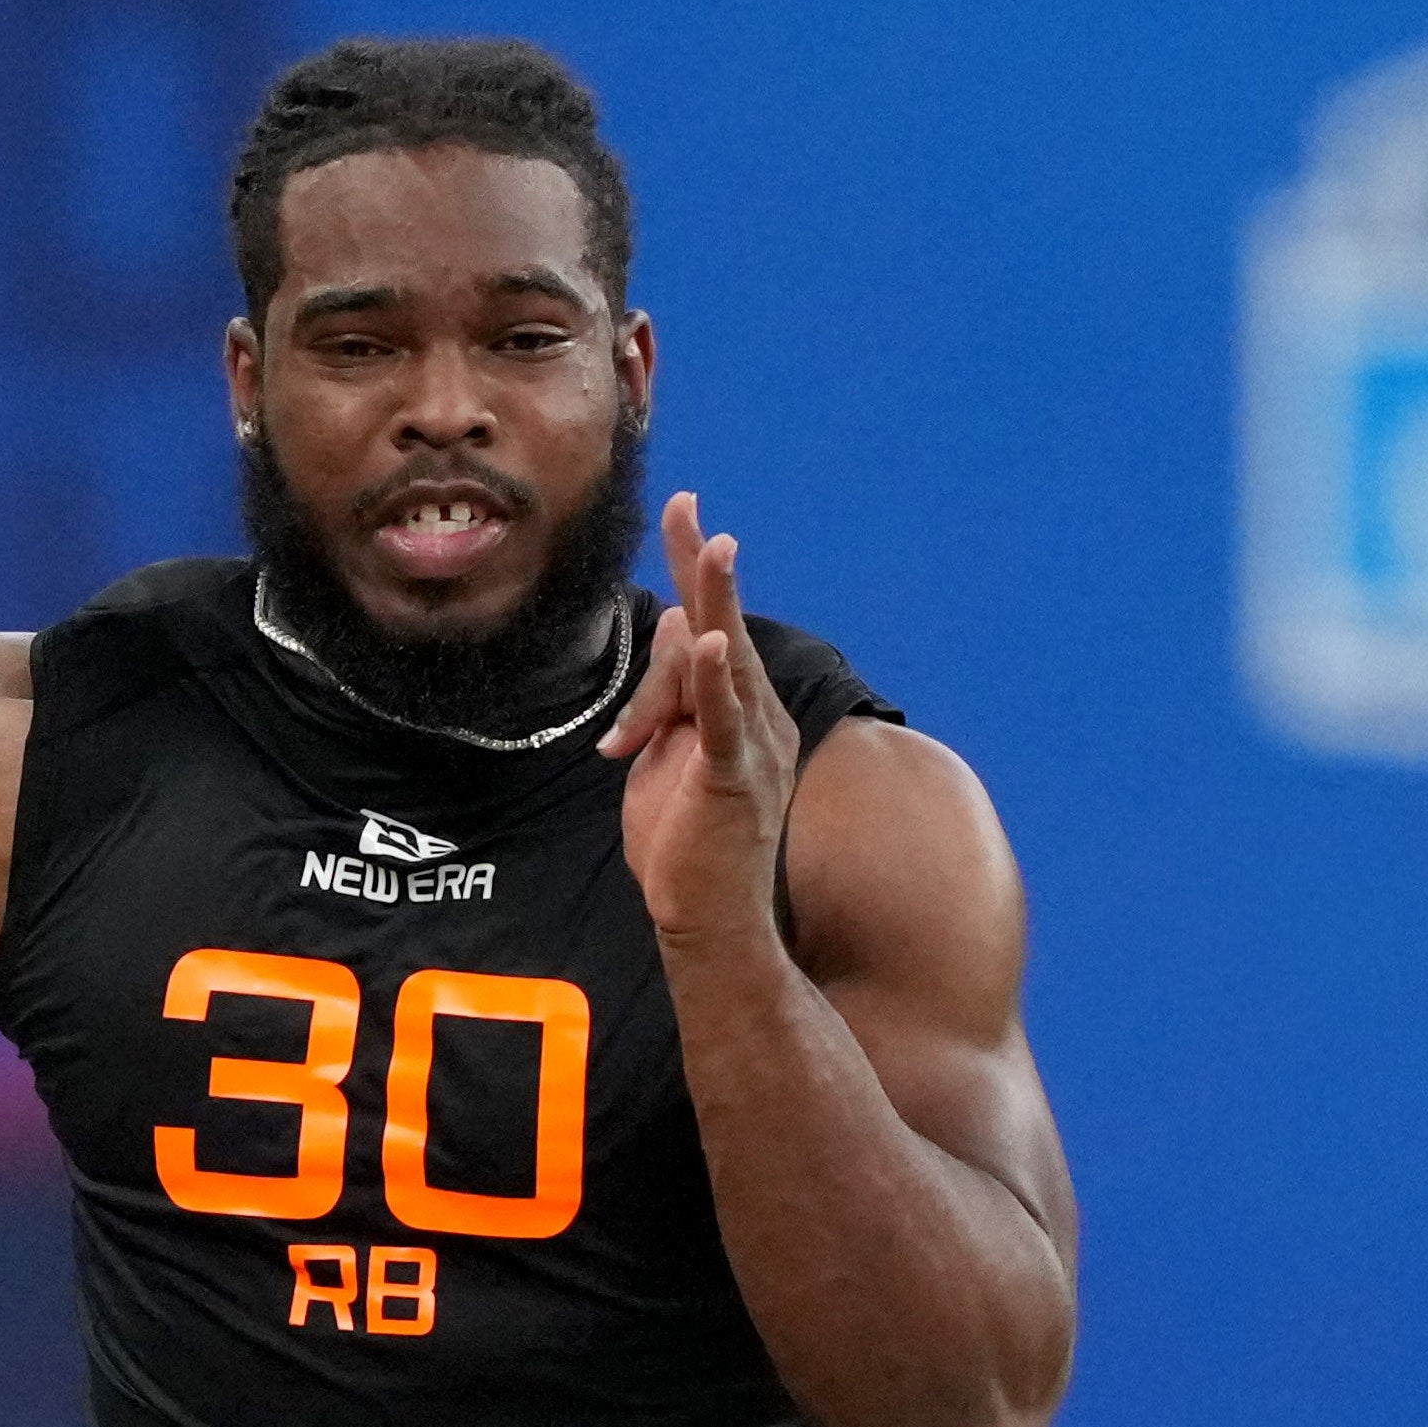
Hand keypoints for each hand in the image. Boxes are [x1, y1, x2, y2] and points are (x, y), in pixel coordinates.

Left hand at [605, 492, 801, 950]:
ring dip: (693, 633)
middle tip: (682, 503)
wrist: (709, 923)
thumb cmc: (687, 848)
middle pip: (713, 632)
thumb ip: (667, 702)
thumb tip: (671, 650)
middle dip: (697, 566)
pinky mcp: (735, 776)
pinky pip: (724, 719)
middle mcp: (763, 718)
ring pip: (714, 664)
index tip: (683, 512)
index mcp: (747, 712)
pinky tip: (713, 642)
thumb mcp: (664, 758)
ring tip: (704, 568)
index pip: (709, 634)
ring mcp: (755, 745)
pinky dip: (716, 680)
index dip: (693, 577)